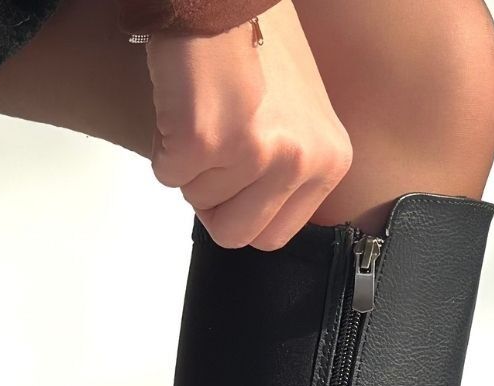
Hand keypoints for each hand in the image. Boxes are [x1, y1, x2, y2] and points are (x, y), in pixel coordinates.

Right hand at [145, 4, 351, 249]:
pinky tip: (185, 102)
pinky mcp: (207, 141)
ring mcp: (255, 152)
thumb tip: (260, 210)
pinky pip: (168, 174)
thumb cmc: (257, 41)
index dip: (241, 207)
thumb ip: (289, 169)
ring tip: (206, 108)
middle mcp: (299, 160)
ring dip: (189, 163)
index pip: (273, 235)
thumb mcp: (300, 115)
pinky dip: (164, 142)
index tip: (237, 166)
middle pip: (235, 234)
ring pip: (198, 202)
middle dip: (213, 197)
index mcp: (328, 160)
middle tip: (216, 144)